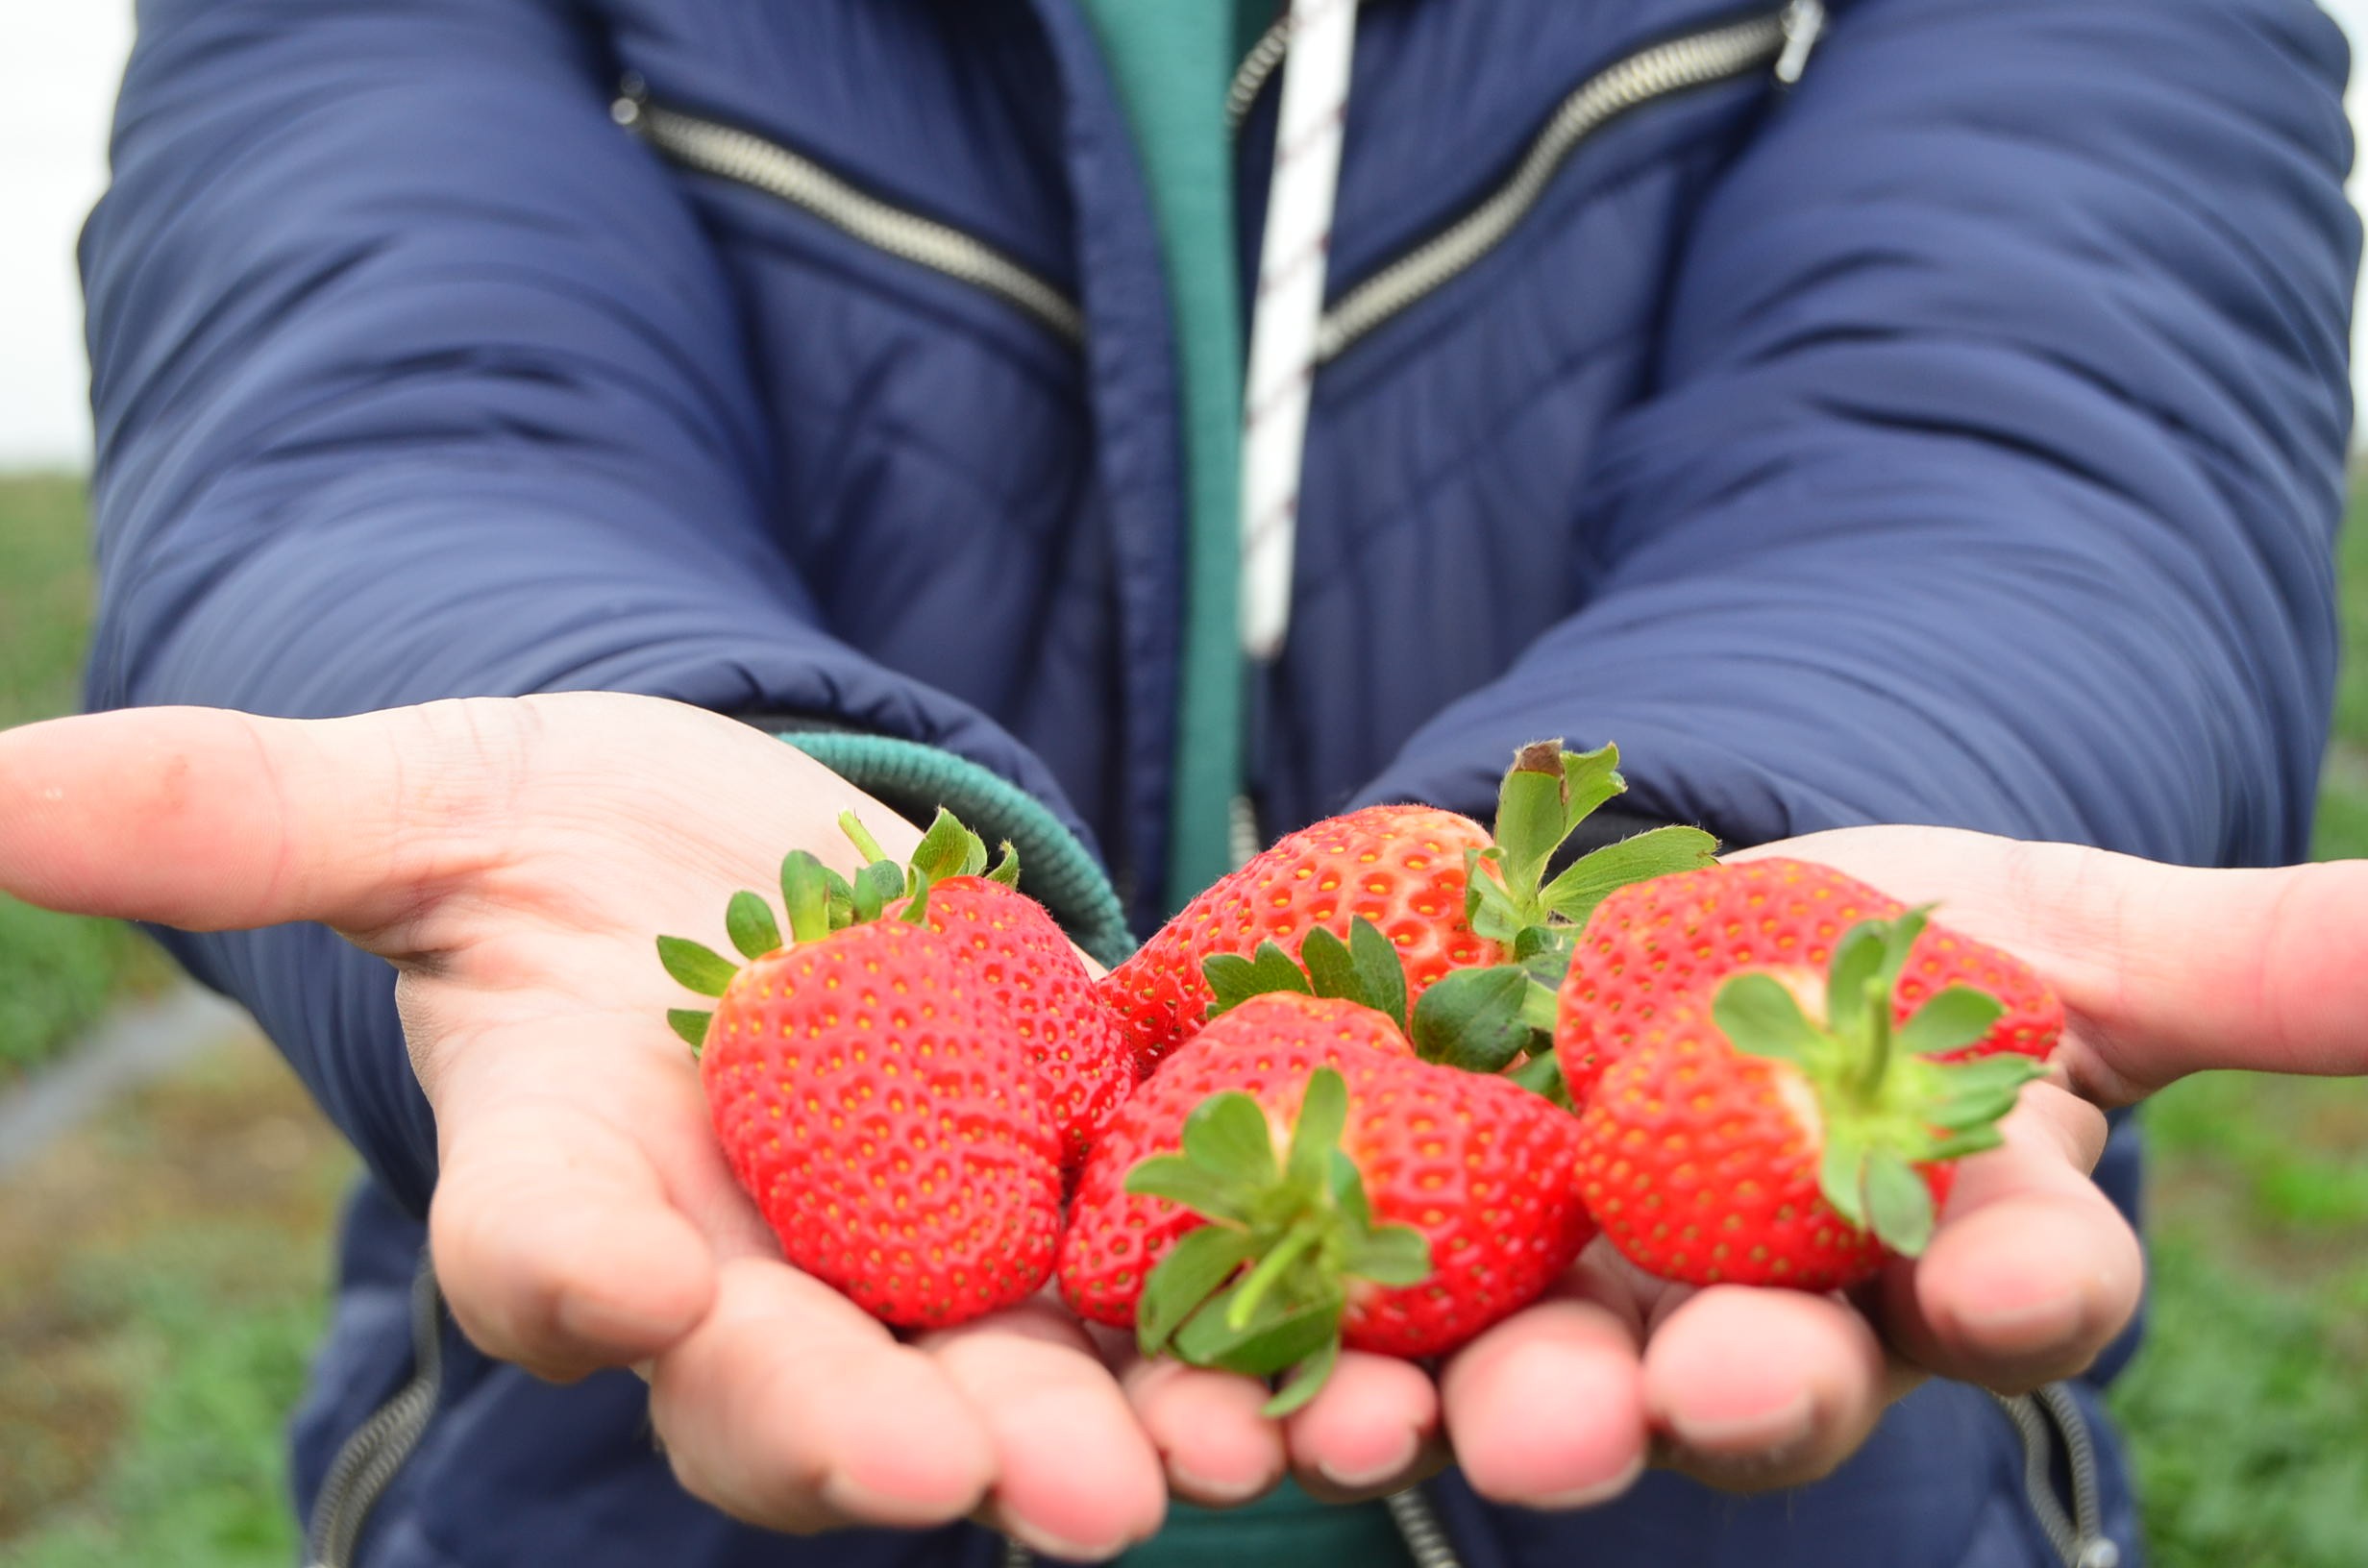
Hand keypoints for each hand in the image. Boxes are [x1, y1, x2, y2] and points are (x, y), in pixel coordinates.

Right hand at [0, 695, 1172, 1557]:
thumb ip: (237, 813)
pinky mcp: (1071, 1224)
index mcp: (576, 1180)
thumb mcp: (423, 799)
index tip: (626, 1285)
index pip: (547, 1257)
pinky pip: (1163, 1311)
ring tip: (1230, 1460)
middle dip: (882, 1430)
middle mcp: (744, 1275)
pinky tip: (1369, 1364)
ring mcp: (919, 1272)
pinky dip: (1259, 1342)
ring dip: (1117, 1434)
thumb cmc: (567, 839)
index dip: (576, 1275)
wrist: (756, 869)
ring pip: (1008, 1391)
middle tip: (989, 1477)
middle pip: (798, 1388)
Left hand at [1127, 826, 2364, 1509]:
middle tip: (1678, 1389)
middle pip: (1764, 1377)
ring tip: (1397, 1427)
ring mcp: (1579, 1312)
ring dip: (1468, 1417)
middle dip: (1725, 1388)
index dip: (2026, 1279)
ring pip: (1539, 1389)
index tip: (2029, 1264)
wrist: (1675, 940)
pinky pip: (1351, 1338)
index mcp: (1942, 1254)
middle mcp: (1765, 1321)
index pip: (2016, 1287)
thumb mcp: (2063, 939)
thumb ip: (2252, 964)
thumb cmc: (1896, 958)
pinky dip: (1280, 1372)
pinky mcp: (1415, 1272)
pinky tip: (1216, 1392)